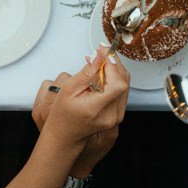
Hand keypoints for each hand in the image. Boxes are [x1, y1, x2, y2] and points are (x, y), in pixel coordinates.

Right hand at [33, 46, 129, 164]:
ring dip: (115, 71)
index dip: (113, 65)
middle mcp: (111, 115)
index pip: (117, 84)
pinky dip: (114, 80)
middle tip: (101, 54)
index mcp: (97, 109)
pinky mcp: (118, 115)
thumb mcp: (69, 89)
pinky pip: (122, 92)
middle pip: (124, 82)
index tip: (103, 53)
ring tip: (100, 64)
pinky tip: (103, 75)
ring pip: (125, 85)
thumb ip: (87, 72)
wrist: (65, 135)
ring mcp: (116, 116)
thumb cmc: (62, 115)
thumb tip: (99, 56)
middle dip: (114, 64)